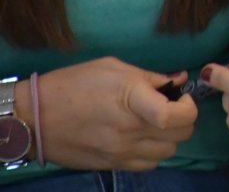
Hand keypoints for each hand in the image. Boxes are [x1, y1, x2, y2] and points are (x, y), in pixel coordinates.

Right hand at [32, 57, 196, 169]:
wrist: (35, 117)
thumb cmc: (73, 84)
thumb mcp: (113, 68)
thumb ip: (150, 76)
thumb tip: (178, 79)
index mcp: (131, 100)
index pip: (174, 116)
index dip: (188, 107)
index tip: (181, 96)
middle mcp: (129, 131)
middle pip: (180, 135)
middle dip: (184, 119)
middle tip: (171, 107)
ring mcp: (120, 152)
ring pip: (168, 152)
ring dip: (170, 137)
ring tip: (157, 123)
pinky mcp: (111, 165)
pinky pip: (148, 165)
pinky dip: (154, 152)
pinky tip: (143, 138)